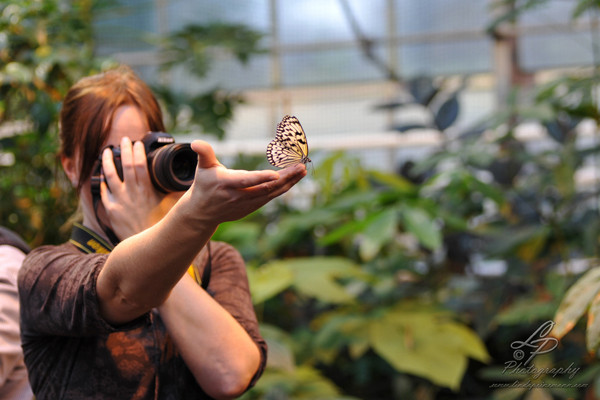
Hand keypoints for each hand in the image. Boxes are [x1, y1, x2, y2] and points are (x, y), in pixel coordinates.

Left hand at [100, 137, 179, 239]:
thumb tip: (188, 181)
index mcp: (148, 191)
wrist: (147, 248)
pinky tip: (102, 176)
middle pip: (125, 166)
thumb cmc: (162, 227)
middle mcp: (132, 194)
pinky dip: (102, 183)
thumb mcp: (173, 207)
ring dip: (107, 162)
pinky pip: (104, 193)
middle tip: (124, 140)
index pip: (140, 165)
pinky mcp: (111, 212)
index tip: (138, 143)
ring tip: (106, 152)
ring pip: (110, 176)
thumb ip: (178, 192)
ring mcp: (120, 202)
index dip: (138, 152)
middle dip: (124, 150)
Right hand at [186, 140, 305, 225]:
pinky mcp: (253, 207)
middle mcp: (238, 195)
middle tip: (301, 167)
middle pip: (265, 188)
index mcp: (226, 184)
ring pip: (272, 193)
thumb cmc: (204, 184)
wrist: (203, 212)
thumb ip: (204, 153)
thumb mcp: (202, 168)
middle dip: (285, 178)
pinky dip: (284, 188)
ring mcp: (247, 204)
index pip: (245, 181)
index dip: (261, 178)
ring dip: (289, 182)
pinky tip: (294, 178)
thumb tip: (196, 142)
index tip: (276, 174)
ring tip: (302, 170)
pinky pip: (272, 197)